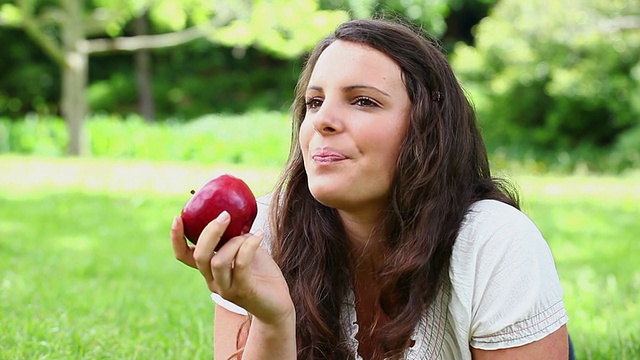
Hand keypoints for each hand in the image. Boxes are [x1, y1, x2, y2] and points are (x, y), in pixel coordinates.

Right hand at [171, 212, 294, 325]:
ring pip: (218, 261)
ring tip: (252, 235)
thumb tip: (231, 214)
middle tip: (225, 215)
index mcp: (209, 270)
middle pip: (199, 255)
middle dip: (210, 232)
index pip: (184, 256)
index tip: (177, 218)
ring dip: (235, 242)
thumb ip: (235, 236)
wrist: (278, 303)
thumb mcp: (246, 249)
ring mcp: (226, 289)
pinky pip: (241, 264)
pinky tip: (260, 236)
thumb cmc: (262, 274)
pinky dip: (249, 246)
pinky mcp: (243, 291)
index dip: (176, 238)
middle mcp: (212, 281)